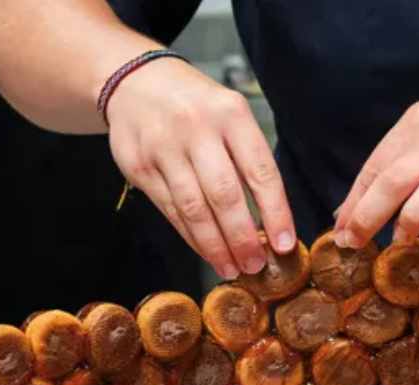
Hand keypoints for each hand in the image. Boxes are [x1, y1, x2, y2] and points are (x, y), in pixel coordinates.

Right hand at [106, 59, 295, 279]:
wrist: (134, 82)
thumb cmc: (194, 104)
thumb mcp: (229, 112)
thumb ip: (247, 157)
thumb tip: (270, 218)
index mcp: (230, 113)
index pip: (260, 170)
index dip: (275, 212)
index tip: (284, 243)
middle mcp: (196, 128)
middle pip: (224, 194)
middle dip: (242, 237)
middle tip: (255, 265)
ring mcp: (163, 148)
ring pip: (194, 208)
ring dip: (215, 245)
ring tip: (231, 267)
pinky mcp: (139, 166)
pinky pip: (170, 209)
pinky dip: (191, 236)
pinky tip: (206, 251)